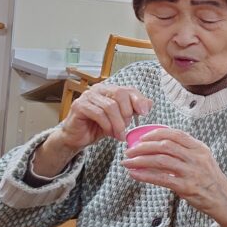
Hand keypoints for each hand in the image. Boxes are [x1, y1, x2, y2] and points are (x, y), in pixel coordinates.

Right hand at [35, 85, 152, 177]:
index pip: (129, 89)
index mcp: (110, 89)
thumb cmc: (99, 127)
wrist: (78, 138)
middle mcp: (98, 89)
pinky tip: (109, 133)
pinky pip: (98, 113)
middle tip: (127, 127)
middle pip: (120, 94)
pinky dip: (107, 125)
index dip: (138, 100)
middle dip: (126, 113)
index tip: (144, 114)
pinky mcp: (79, 106)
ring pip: (110, 106)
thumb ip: (134, 110)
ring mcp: (87, 96)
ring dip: (118, 123)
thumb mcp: (121, 119)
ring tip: (119, 134)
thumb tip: (149, 104)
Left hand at [123, 129, 226, 226]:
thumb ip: (186, 150)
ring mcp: (191, 172)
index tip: (142, 138)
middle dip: (143, 147)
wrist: (223, 198)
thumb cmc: (209, 179)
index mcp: (199, 148)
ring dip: (140, 160)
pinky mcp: (186, 187)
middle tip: (130, 151)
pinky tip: (134, 174)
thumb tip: (161, 144)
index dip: (156, 134)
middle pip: (165, 146)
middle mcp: (196, 158)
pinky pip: (161, 179)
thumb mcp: (203, 158)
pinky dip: (145, 175)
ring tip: (128, 162)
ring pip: (160, 160)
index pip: (175, 134)